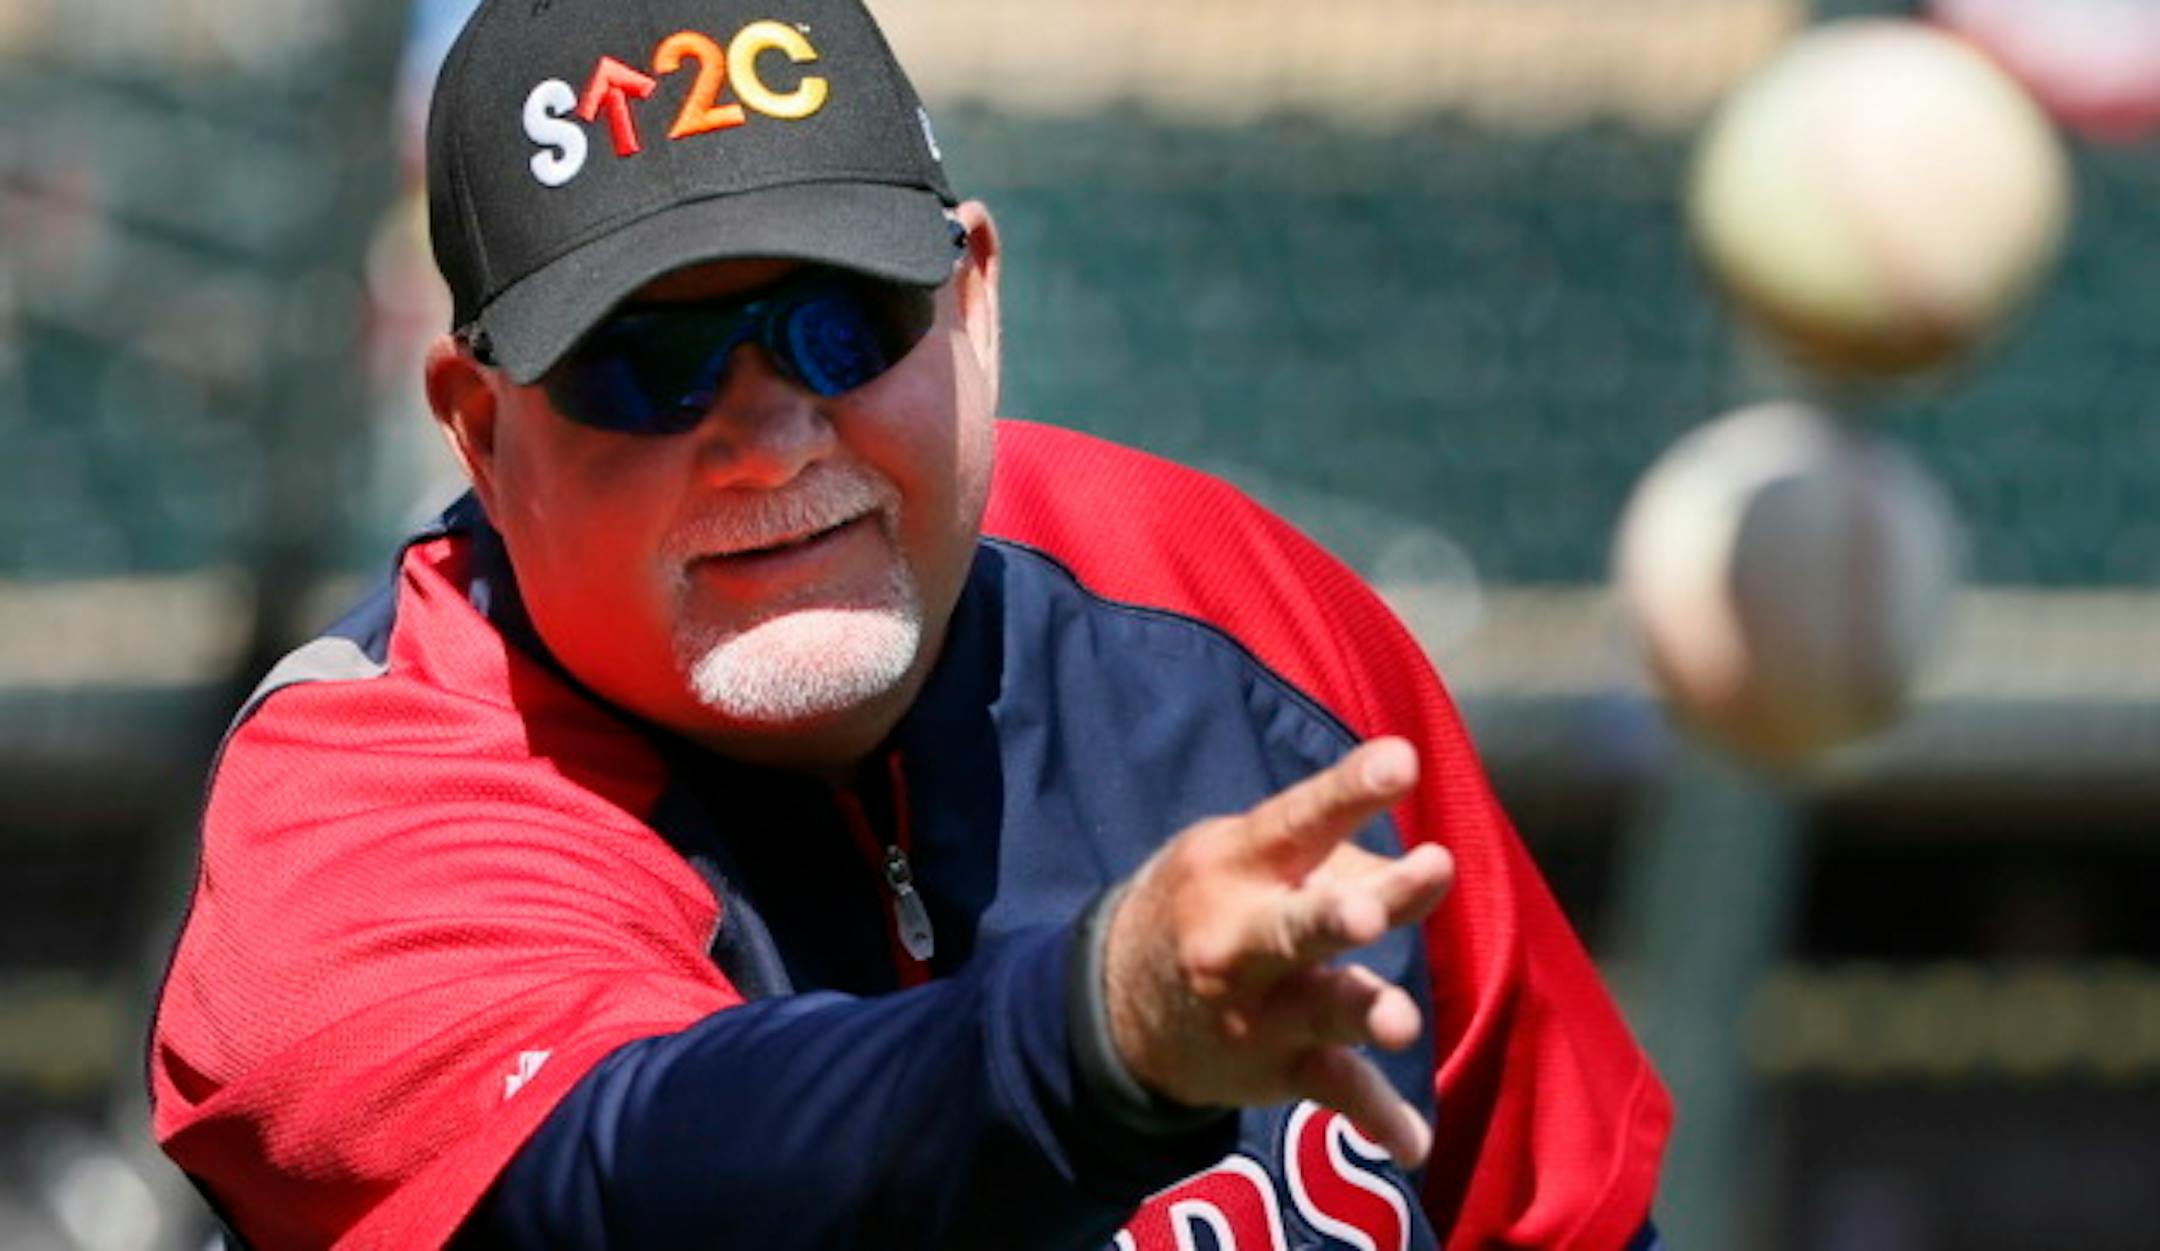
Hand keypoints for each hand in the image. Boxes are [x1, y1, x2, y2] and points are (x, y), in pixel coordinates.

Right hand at [1101, 737, 1454, 1167]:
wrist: (1119, 1002)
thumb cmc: (1212, 901)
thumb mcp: (1246, 856)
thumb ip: (1336, 856)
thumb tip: (1419, 877)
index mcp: (1237, 863)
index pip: (1298, 819)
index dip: (1348, 789)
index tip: (1402, 761)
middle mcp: (1242, 935)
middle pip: (1298, 924)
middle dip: (1337, 917)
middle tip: (1374, 912)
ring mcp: (1259, 1008)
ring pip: (1318, 1009)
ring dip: (1361, 1013)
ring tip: (1401, 1024)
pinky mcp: (1277, 1067)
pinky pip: (1331, 1092)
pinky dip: (1374, 1119)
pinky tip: (1414, 1145)